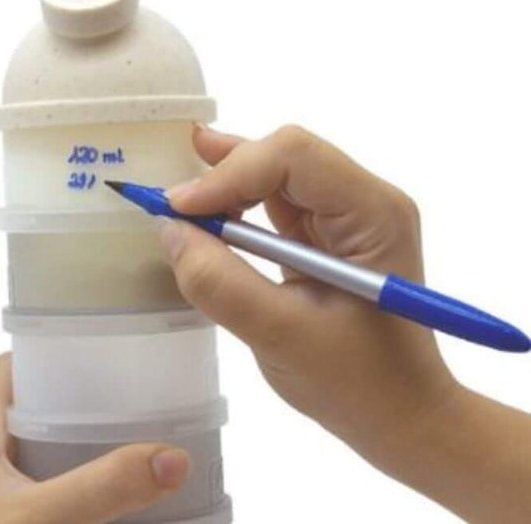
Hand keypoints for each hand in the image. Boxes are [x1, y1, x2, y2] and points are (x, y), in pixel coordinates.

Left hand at [0, 356, 189, 523]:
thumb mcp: (42, 517)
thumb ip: (104, 488)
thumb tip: (173, 456)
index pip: (11, 369)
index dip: (50, 351)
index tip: (101, 349)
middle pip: (28, 414)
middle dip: (77, 409)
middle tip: (134, 407)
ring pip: (34, 462)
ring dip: (74, 458)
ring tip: (130, 455)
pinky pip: (34, 500)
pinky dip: (66, 497)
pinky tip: (101, 511)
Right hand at [159, 124, 459, 475]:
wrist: (405, 422)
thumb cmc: (360, 384)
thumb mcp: (283, 338)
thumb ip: (222, 283)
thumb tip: (170, 231)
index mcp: (372, 214)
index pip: (294, 156)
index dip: (232, 173)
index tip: (182, 210)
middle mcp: (364, 200)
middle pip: (283, 155)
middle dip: (225, 173)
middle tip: (174, 205)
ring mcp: (348, 215)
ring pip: (275, 169)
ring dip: (226, 182)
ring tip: (182, 195)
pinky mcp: (328, 234)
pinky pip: (275, 198)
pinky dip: (237, 203)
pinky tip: (207, 208)